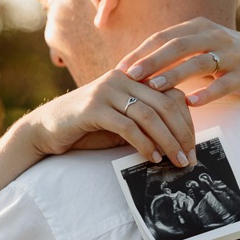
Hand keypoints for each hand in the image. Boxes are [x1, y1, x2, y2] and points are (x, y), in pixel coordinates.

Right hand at [24, 68, 196, 165]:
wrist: (45, 128)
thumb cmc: (87, 128)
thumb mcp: (122, 122)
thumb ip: (146, 124)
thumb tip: (177, 142)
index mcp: (133, 78)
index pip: (171, 96)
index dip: (187, 123)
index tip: (193, 148)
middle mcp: (122, 78)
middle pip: (165, 104)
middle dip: (182, 134)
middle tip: (190, 158)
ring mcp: (106, 91)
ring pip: (149, 115)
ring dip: (167, 141)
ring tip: (176, 161)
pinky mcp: (93, 108)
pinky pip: (127, 126)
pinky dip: (143, 143)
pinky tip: (152, 158)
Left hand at [115, 18, 239, 106]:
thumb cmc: (222, 57)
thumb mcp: (198, 48)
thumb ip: (171, 53)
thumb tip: (131, 67)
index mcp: (197, 28)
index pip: (163, 37)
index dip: (142, 51)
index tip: (120, 68)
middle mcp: (213, 36)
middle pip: (178, 46)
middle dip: (152, 61)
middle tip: (131, 75)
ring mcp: (230, 54)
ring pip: (199, 63)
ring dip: (175, 75)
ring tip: (154, 87)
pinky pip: (224, 83)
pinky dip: (207, 93)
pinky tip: (191, 103)